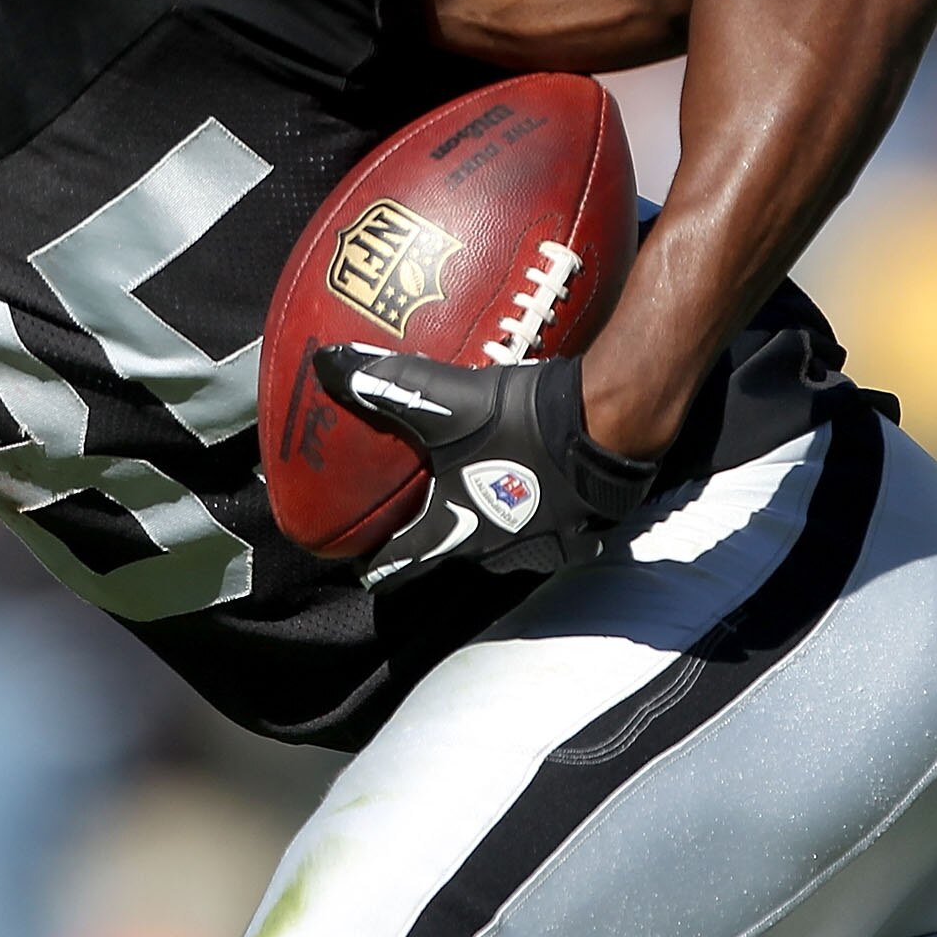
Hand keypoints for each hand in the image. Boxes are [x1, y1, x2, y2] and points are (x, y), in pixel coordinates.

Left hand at [313, 346, 655, 590]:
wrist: (610, 423)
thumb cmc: (523, 421)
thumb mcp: (446, 398)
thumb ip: (387, 385)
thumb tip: (326, 365)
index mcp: (458, 532)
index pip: (404, 563)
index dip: (379, 567)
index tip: (361, 571)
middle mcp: (499, 552)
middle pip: (454, 553)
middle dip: (437, 536)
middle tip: (421, 513)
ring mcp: (546, 546)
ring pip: (503, 544)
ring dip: (489, 523)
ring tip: (479, 495)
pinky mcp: (583, 531)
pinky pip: (549, 530)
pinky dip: (535, 511)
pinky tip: (535, 485)